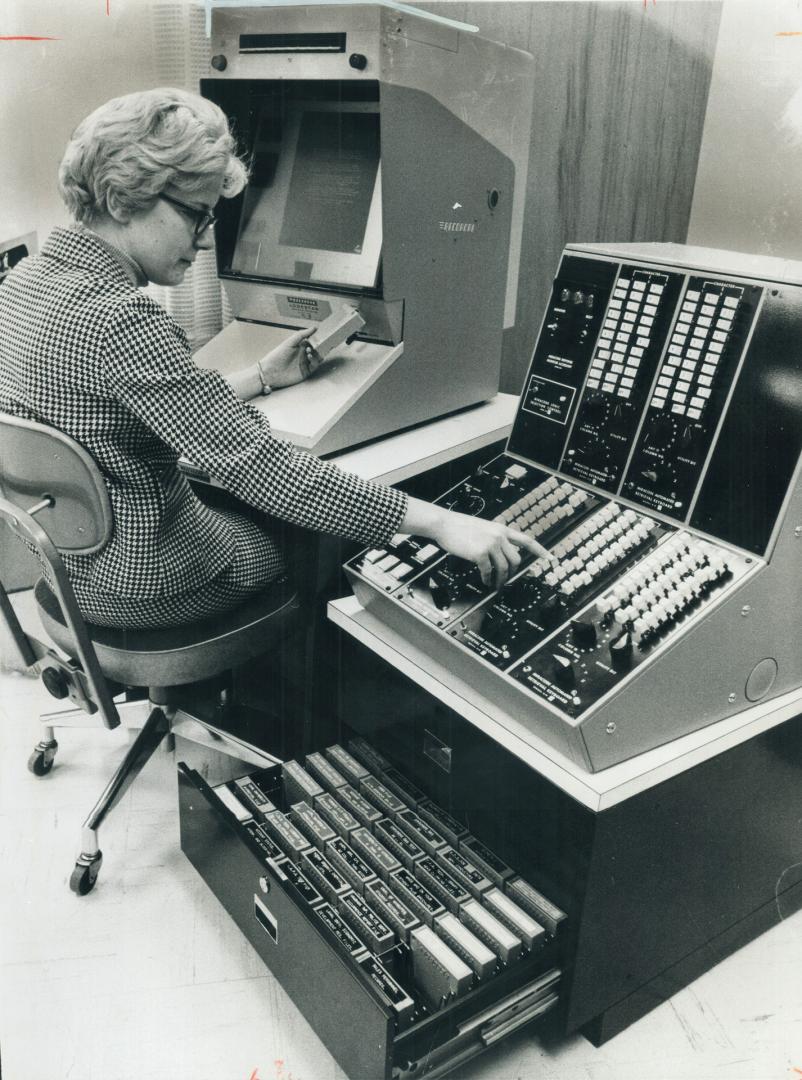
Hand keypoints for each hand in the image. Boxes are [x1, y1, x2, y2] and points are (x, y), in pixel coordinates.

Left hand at [257, 328, 323, 390]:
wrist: (271, 371)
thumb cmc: (277, 355)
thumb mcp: (290, 342)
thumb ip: (302, 334)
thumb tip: (314, 328)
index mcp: (300, 346)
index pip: (312, 341)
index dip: (317, 339)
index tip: (323, 335)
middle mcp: (303, 354)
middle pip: (316, 350)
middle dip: (320, 347)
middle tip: (322, 344)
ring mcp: (305, 363)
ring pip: (317, 358)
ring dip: (317, 354)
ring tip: (310, 352)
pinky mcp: (306, 372)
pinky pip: (315, 366)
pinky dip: (315, 361)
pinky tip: (310, 357)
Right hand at [431, 509, 554, 588]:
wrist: (444, 524)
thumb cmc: (459, 526)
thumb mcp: (483, 527)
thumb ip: (494, 537)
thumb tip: (501, 553)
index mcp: (502, 529)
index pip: (526, 540)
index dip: (540, 550)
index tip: (550, 558)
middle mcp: (499, 536)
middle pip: (516, 559)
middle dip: (512, 573)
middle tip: (506, 580)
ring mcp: (490, 544)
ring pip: (504, 568)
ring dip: (501, 580)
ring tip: (495, 585)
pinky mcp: (480, 553)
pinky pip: (488, 571)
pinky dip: (487, 579)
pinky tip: (484, 581)